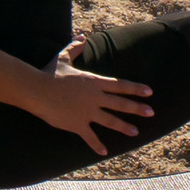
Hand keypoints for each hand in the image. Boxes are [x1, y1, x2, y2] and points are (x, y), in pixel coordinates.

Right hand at [26, 51, 156, 156]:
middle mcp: (95, 97)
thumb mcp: (63, 58)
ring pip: (111, 120)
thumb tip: (82, 37)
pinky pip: (90, 137)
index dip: (135, 88)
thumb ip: (75, 48)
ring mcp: (87, 112)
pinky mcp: (77, 124)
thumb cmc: (50, 74)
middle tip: (151, 112)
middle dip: (137, 108)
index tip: (149, 92)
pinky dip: (97, 145)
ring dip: (124, 126)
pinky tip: (104, 152)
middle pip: (121, 103)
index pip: (120, 85)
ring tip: (136, 131)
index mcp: (94, 82)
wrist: (37, 90)